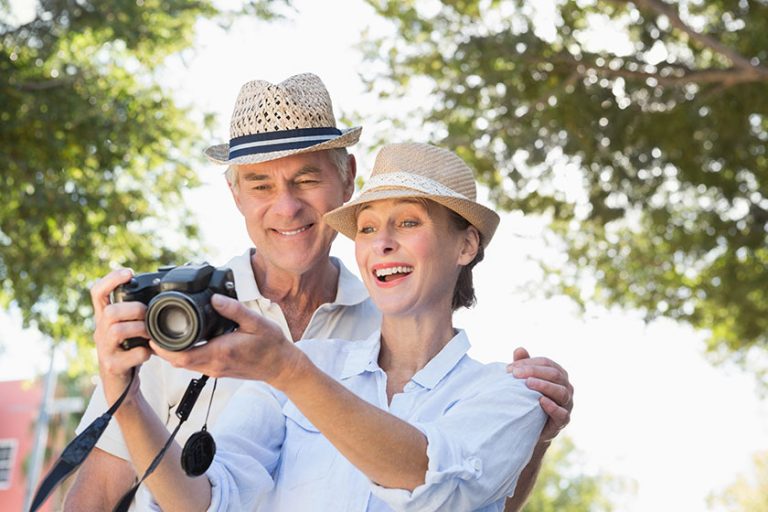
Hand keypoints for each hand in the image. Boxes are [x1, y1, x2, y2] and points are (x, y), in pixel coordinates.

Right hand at [90, 268, 151, 403]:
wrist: (121, 385)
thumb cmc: (130, 352)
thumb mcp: (130, 329)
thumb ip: (136, 313)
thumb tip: (159, 293)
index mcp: (104, 319)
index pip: (97, 293)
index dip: (110, 279)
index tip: (129, 272)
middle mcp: (100, 331)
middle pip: (109, 312)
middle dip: (133, 309)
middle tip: (147, 314)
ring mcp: (104, 349)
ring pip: (117, 331)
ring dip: (140, 329)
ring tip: (150, 334)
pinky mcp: (112, 366)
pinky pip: (130, 354)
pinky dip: (144, 352)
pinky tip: (149, 353)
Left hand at [150, 294, 302, 385]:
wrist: (281, 366)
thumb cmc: (271, 345)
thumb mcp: (256, 322)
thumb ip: (234, 310)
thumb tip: (214, 298)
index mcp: (220, 352)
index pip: (182, 356)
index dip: (162, 348)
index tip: (152, 334)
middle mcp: (214, 365)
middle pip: (177, 362)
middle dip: (161, 349)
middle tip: (151, 330)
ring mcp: (215, 370)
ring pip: (184, 365)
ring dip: (171, 353)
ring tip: (162, 335)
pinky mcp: (218, 371)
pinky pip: (194, 365)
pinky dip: (183, 356)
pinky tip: (183, 342)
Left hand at [508, 347, 572, 443]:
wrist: (530, 426)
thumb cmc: (529, 398)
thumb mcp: (524, 380)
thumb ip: (523, 365)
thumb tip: (519, 349)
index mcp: (558, 374)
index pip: (546, 363)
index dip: (529, 363)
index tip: (510, 369)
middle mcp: (566, 387)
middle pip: (555, 374)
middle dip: (535, 372)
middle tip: (515, 374)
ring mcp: (567, 404)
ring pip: (561, 392)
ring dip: (544, 386)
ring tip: (528, 384)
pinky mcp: (563, 421)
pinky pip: (562, 414)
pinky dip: (552, 407)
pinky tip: (541, 401)